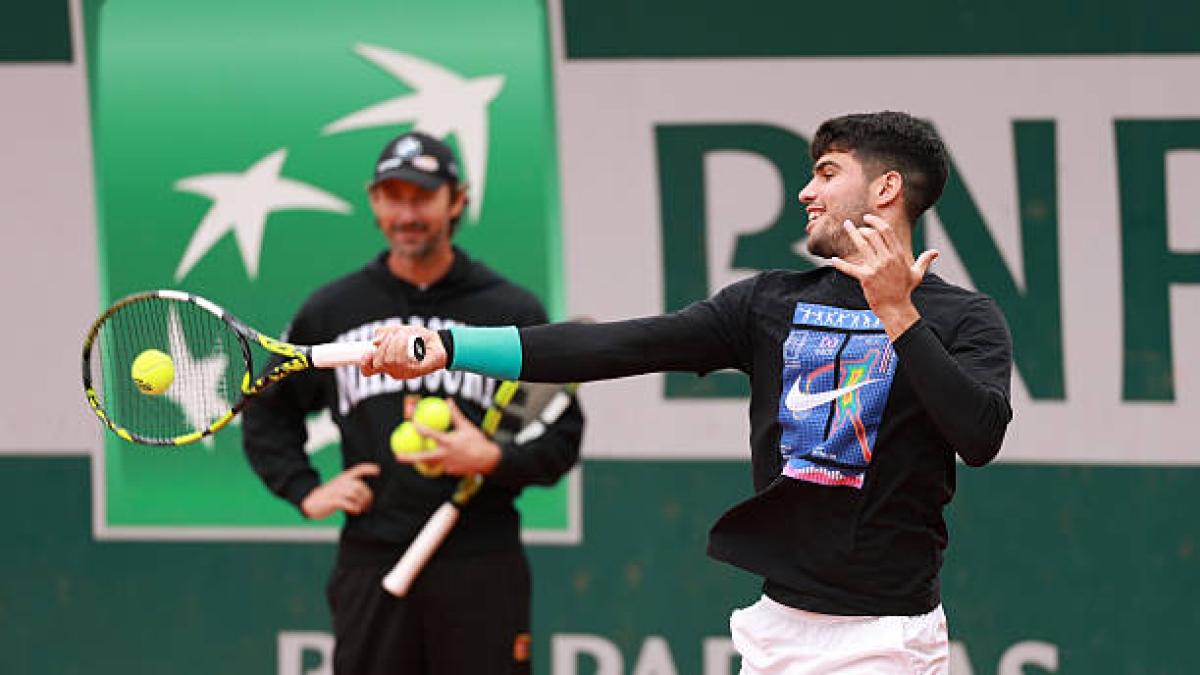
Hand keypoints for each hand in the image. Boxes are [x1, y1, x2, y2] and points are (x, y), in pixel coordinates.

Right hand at [301, 463, 380, 518]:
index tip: (378, 470)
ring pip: (354, 493)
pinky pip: (345, 502)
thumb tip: (368, 496)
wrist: (310, 502)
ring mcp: (335, 491)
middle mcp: (341, 482)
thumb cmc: (329, 497)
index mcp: (344, 478)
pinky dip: (352, 507)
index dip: (368, 468)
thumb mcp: (340, 489)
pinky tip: (356, 511)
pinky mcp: (331, 500)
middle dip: (367, 496)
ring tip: (362, 509)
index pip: (358, 469)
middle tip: (368, 505)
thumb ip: (352, 489)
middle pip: (359, 485)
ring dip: (361, 502)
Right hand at [360, 325, 447, 379]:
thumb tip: (375, 341)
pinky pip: (404, 361)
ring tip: (405, 337)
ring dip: (397, 344)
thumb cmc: (418, 338)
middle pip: (379, 363)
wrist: (438, 342)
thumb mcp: (398, 330)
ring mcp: (403, 372)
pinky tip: (414, 344)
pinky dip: (407, 348)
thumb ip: (384, 333)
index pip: (368, 369)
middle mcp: (392, 369)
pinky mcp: (414, 372)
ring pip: (391, 360)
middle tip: (393, 336)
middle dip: (384, 346)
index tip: (368, 351)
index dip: (364, 362)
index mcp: (385, 361)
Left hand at [394, 399, 501, 476]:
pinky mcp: (450, 471)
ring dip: (423, 459)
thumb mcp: (466, 427)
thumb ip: (455, 415)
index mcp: (449, 442)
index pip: (431, 434)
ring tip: (414, 457)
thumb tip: (448, 402)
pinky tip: (447, 457)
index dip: (420, 428)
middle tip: (398, 456)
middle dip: (409, 458)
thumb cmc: (478, 441)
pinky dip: (442, 460)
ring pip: (432, 462)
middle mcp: (446, 455)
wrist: (488, 460)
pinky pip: (442, 465)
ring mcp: (447, 465)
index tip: (412, 424)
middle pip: (423, 457)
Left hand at [830, 213, 937, 339]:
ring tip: (846, 226)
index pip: (886, 232)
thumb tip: (935, 252)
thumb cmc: (905, 291)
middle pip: (873, 235)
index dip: (876, 222)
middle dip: (862, 227)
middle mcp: (887, 259)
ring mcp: (876, 268)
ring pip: (862, 245)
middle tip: (854, 225)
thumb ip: (925, 260)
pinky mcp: (866, 278)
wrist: (896, 308)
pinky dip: (840, 264)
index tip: (868, 218)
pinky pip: (850, 269)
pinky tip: (833, 259)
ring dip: (852, 233)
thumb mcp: (917, 274)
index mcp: (898, 255)